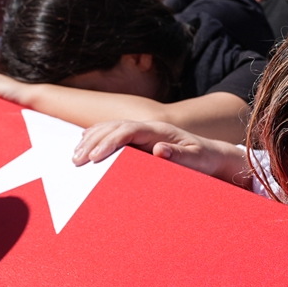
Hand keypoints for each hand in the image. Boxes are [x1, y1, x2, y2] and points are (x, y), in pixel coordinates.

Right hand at [73, 120, 250, 186]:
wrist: (212, 154)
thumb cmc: (205, 159)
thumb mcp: (198, 159)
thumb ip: (181, 155)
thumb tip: (159, 150)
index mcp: (160, 130)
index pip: (128, 130)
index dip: (110, 141)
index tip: (95, 157)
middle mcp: (149, 127)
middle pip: (114, 127)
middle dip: (93, 141)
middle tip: (77, 160)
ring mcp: (143, 130)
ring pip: (111, 128)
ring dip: (91, 139)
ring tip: (75, 155)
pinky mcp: (140, 138)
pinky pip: (113, 134)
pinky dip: (97, 138)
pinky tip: (83, 146)